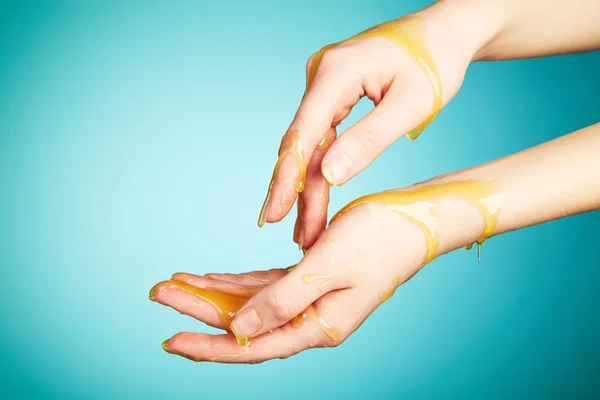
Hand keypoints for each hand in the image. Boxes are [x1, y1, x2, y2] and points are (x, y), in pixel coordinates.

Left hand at [151, 198, 440, 362]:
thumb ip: (282, 301)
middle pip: (245, 323)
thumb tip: (239, 331)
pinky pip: (266, 285)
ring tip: (179, 282)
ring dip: (216, 294)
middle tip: (160, 293)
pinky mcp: (312, 280)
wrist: (417, 219)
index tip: (170, 340)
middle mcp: (312, 319)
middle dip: (201, 309)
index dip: (209, 346)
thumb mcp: (328, 268)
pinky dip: (239, 281)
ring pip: (252, 304)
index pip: (253, 345)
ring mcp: (311, 301)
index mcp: (318, 325)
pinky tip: (216, 277)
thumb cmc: (381, 239)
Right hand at [258, 4, 490, 249]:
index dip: (288, 179)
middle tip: (299, 238)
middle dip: (299, 193)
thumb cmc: (435, 61)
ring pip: (310, 144)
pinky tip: (314, 198)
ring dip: (308, 187)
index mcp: (337, 73)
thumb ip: (369, 140)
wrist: (444, 32)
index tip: (273, 214)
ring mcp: (324, 84)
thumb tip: (329, 177)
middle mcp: (321, 76)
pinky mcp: (332, 94)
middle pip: (303, 144)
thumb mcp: (411, 105)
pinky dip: (320, 169)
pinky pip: (321, 136)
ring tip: (306, 230)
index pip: (304, 134)